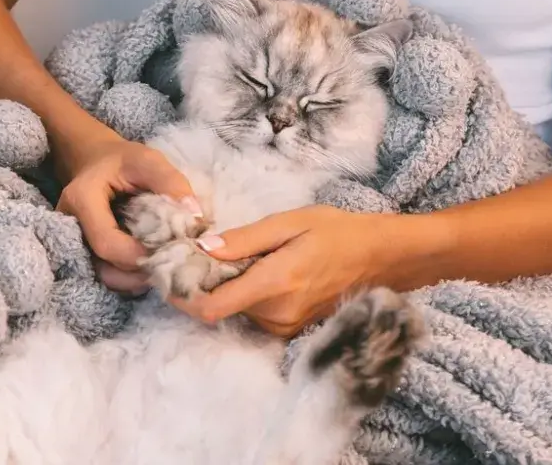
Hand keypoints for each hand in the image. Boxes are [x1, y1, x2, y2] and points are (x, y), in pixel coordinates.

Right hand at [55, 128, 197, 294]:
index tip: (172, 248)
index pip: (107, 243)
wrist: (94, 162)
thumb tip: (195, 217)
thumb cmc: (122, 160)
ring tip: (165, 263)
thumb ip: (171, 183)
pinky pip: (107, 275)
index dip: (140, 253)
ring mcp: (74, 243)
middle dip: (142, 269)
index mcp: (81, 200)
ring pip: (105, 276)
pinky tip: (152, 262)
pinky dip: (131, 275)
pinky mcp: (84, 253)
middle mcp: (70, 226)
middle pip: (105, 266)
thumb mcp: (148, 160)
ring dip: (138, 277)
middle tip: (174, 261)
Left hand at [172, 206, 394, 336]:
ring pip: (235, 310)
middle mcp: (276, 314)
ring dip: (226, 287)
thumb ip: (245, 239)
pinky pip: (254, 313)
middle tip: (199, 251)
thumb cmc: (339, 231)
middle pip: (218, 307)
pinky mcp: (290, 329)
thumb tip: (202, 248)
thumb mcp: (291, 222)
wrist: (382, 258)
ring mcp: (284, 326)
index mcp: (274, 284)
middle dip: (203, 282)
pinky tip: (258, 269)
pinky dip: (245, 294)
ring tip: (238, 255)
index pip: (211, 308)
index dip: (182, 295)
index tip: (170, 272)